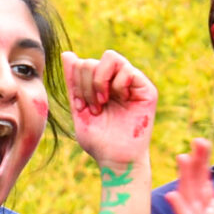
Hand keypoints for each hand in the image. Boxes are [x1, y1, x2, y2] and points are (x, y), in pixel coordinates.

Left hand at [66, 49, 156, 172]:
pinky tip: (120, 100)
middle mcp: (115, 81)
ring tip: (103, 102)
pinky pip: (128, 69)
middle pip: (93, 60)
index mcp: (100, 85)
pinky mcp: (146, 90)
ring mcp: (131, 84)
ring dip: (100, 81)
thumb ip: (73, 82)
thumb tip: (67, 54)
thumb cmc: (99, 140)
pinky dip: (118, 84)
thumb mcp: (79, 109)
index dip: (77, 82)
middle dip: (86, 84)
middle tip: (94, 107)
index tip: (80, 106)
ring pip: (110, 57)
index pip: (83, 64)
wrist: (116, 159)